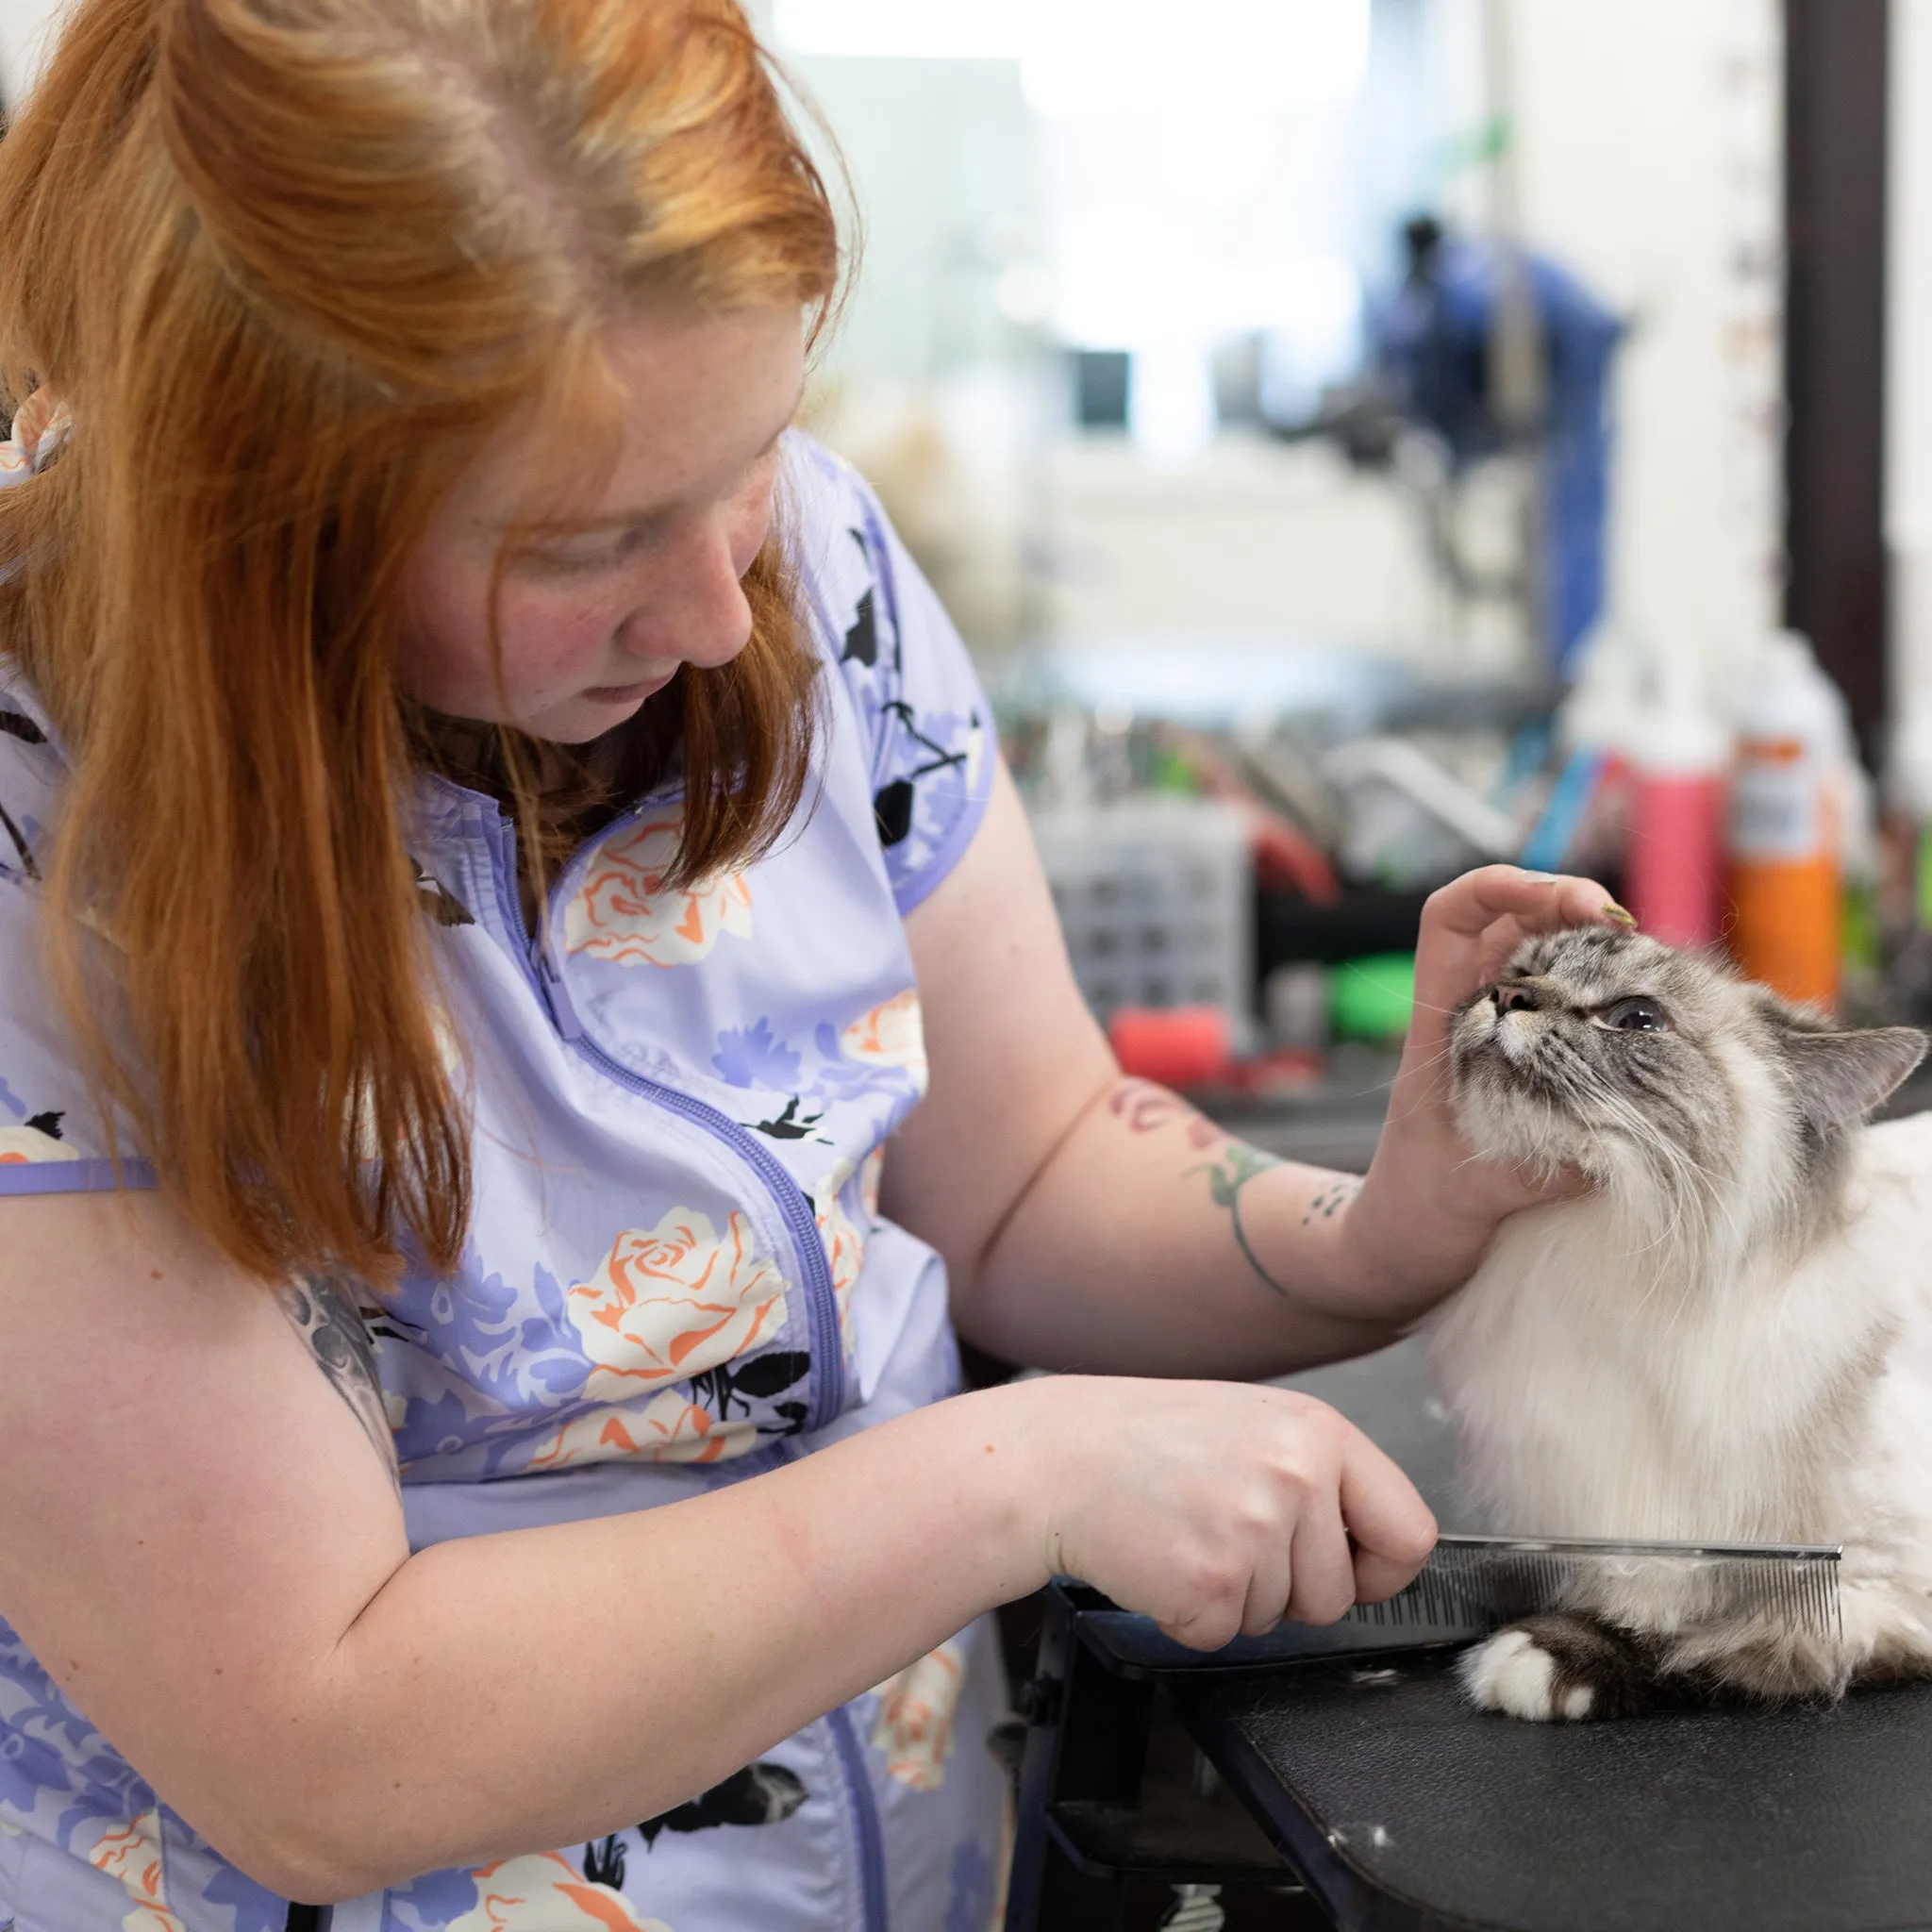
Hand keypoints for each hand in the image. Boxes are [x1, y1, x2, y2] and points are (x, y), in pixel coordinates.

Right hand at [992, 1375, 1435, 1649]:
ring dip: (1232, 1599)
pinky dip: (1187, 1616)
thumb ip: (1316, 1476)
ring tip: (1184, 1535)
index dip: (1380, 1570)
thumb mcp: (1253, 1426)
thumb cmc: (1145, 1443)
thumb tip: (1377, 1546)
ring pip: (1279, 1619)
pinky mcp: (1211, 1581)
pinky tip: (1158, 1560)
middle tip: (1221, 1536)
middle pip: (1337, 1595)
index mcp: (1318, 1432)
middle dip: (1284, 1590)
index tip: (1347, 1571)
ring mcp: (1255, 1529)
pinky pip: (1222, 1635)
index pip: (1409, 1532)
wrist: (1055, 1457)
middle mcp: (1297, 1475)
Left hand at [1341, 865, 1628, 1313]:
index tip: (1574, 903)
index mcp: (1436, 1025)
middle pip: (1516, 922)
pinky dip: (1612, 1008)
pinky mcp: (1535, 1074)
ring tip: (1649, 974)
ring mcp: (1504, 1042)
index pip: (1451, 917)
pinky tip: (1650, 1027)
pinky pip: (1574, 1017)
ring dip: (1600, 956)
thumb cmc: (1415, 1216)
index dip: (1503, 884)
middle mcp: (1471, 1019)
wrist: (1396, 1255)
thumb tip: (1613, 1144)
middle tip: (1629, 935)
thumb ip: (1536, 1169)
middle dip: (1574, 908)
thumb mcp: (1472, 1196)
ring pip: (1551, 962)